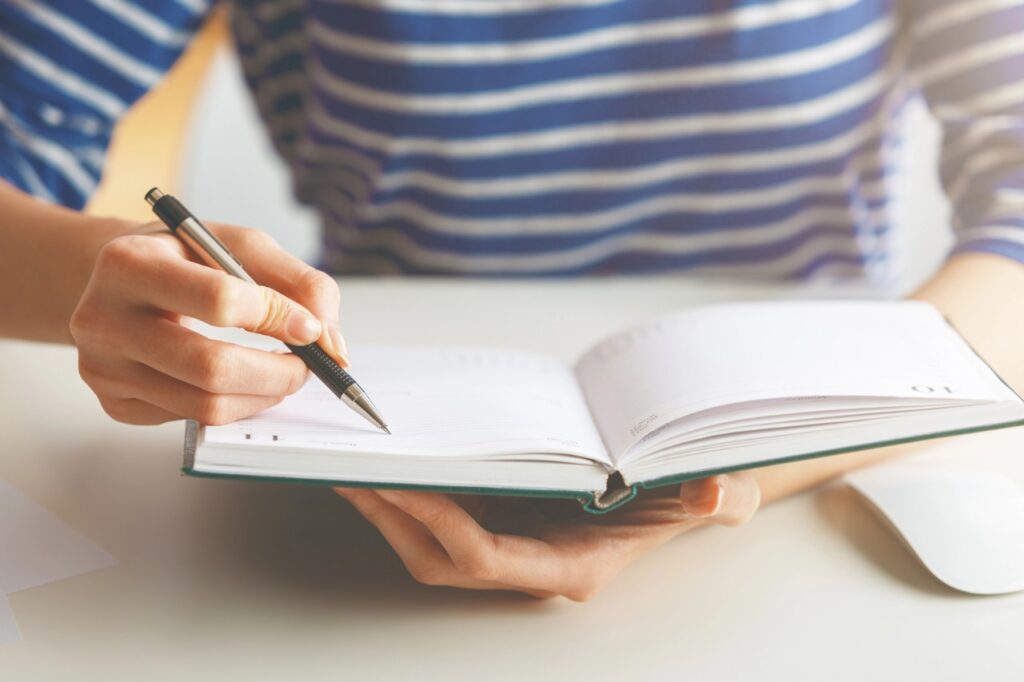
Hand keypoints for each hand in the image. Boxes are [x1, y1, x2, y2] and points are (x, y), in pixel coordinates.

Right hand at [70, 222, 347, 424]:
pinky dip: (233, 406)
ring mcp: (104, 368)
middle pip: (211, 367)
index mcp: (130, 263)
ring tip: (281, 373)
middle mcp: (103, 318)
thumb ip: (300, 284)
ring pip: (205, 406)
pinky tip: (239, 381)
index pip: (219, 300)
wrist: (121, 280)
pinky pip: (191, 421)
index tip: (309, 328)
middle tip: (307, 367)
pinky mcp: (115, 403)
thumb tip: (331, 344)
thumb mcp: (243, 246)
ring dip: (262, 396)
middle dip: (278, 373)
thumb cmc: (188, 258)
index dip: (278, 317)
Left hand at [336, 473, 760, 600]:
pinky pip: (439, 520)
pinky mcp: (502, 524)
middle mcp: (532, 565)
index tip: (404, 482)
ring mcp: (513, 547)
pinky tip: (388, 457)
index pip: (489, 557)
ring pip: (429, 545)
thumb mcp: (713, 493)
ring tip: (350, 461)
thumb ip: (718, 500)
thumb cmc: (689, 497)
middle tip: (351, 468)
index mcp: (570, 565)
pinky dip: (407, 495)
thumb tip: (714, 493)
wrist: (679, 498)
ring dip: (387, 508)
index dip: (442, 524)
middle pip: (440, 557)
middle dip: (392, 517)